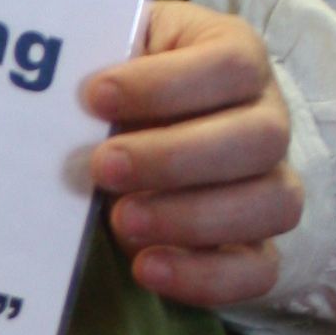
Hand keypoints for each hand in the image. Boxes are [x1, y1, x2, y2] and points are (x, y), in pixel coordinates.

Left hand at [80, 0, 300, 312]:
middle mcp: (269, 120)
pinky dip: (205, 276)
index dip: (166, 83)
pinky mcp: (258, 245)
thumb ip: (101, 65)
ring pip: (274, 204)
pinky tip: (146, 268)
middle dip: (175, 156)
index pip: (231, 65)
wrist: (135, 137)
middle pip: (262, 138)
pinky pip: (259, 270)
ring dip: (192, 217)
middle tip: (103, 166)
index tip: (94, 97)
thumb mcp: (115, 59)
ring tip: (122, 220)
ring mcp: (272, 185)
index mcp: (239, 58)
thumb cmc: (126, 90)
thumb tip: (60, 94)